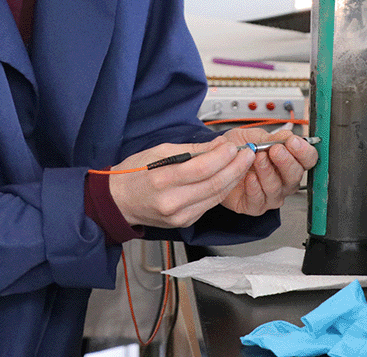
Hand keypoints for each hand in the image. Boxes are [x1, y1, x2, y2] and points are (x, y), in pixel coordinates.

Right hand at [108, 138, 255, 228]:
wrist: (119, 201)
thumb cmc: (133, 174)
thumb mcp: (158, 152)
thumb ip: (191, 150)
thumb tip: (217, 145)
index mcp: (162, 180)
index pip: (202, 168)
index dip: (222, 157)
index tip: (233, 146)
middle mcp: (172, 202)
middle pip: (214, 184)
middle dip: (235, 167)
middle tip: (247, 153)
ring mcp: (179, 216)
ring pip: (216, 197)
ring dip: (233, 179)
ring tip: (243, 163)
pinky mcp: (185, 222)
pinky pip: (209, 204)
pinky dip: (221, 190)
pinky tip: (228, 178)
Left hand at [216, 128, 317, 216]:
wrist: (216, 163)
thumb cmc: (236, 151)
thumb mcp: (252, 137)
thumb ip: (269, 137)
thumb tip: (286, 135)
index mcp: (289, 161)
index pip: (308, 159)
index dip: (303, 151)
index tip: (292, 142)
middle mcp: (283, 180)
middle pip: (295, 175)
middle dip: (286, 161)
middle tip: (275, 150)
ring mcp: (271, 194)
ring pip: (277, 188)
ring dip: (267, 172)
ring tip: (258, 159)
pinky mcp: (255, 205)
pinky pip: (259, 200)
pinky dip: (254, 188)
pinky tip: (249, 177)